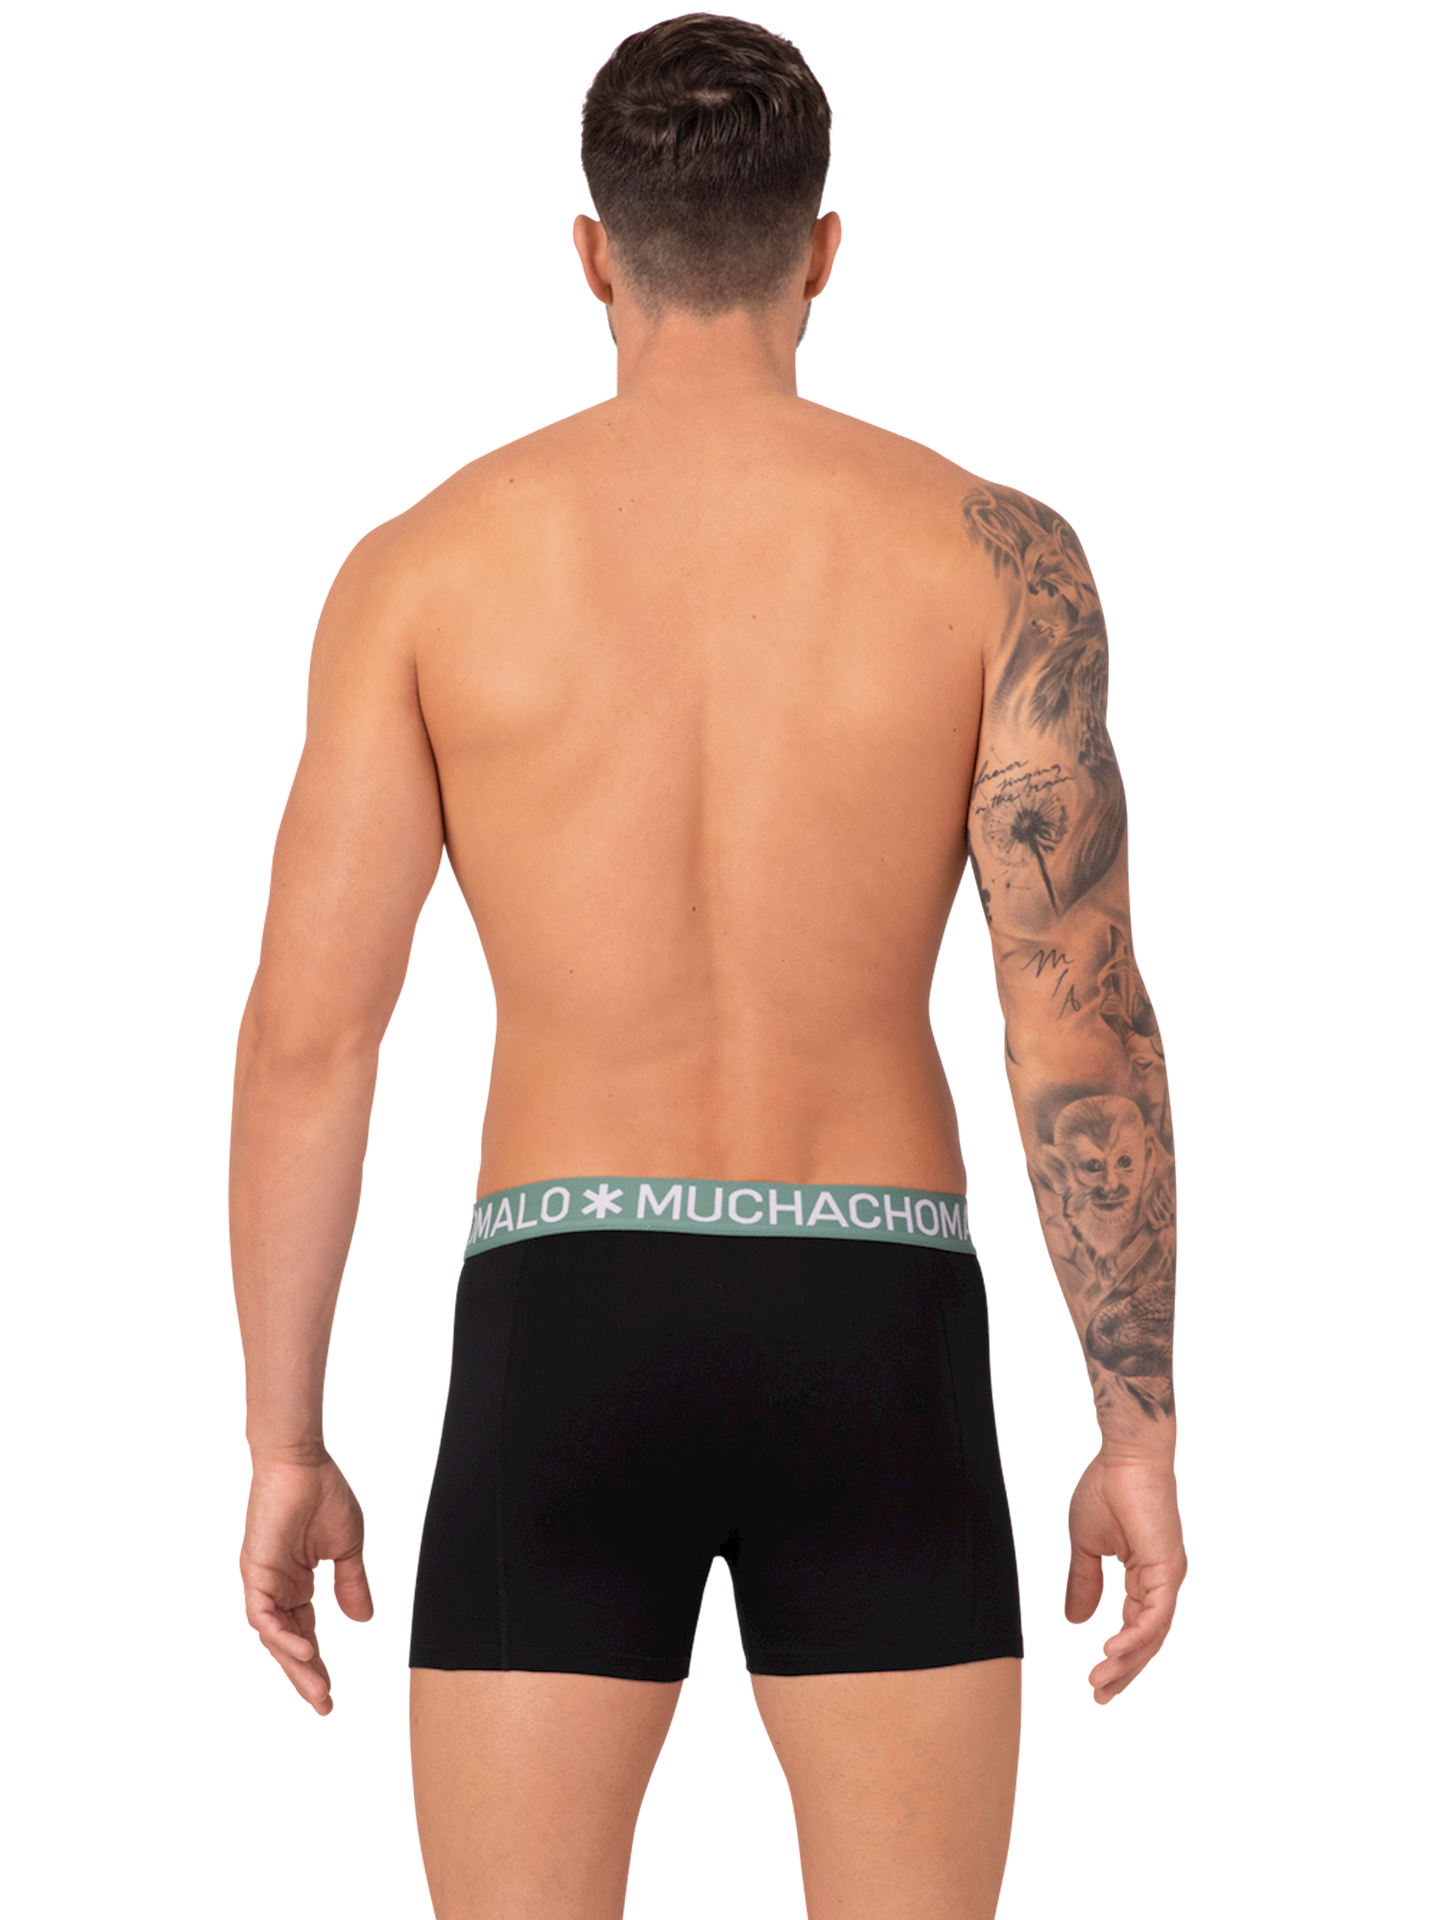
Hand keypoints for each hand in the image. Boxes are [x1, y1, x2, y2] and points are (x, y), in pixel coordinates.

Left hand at [237, 1450, 375, 1716]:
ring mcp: (263, 1582)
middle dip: (305, 1676)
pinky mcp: (256, 1572)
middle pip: (289, 1643)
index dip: (316, 1664)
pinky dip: (283, 1636)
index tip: (330, 1695)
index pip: (304, 1633)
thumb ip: (352, 1584)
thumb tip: (363, 1622)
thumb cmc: (323, 1494)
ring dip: (296, 1664)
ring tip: (318, 1690)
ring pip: (276, 1636)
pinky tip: (305, 1652)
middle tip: (324, 1707)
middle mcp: (275, 1588)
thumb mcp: (348, 1548)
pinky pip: (265, 1616)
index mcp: (295, 1582)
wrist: (302, 1462)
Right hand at [1061, 1446, 1187, 1706]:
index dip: (1118, 1658)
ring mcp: (1168, 1578)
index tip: (1095, 1683)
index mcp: (1146, 1577)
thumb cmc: (1107, 1489)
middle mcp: (1162, 1583)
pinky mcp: (1167, 1570)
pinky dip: (1135, 1638)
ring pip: (1152, 1635)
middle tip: (1098, 1697)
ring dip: (1126, 1662)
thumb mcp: (1085, 1546)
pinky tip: (1111, 1652)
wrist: (1124, 1456)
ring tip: (1098, 1681)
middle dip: (1123, 1672)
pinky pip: (1155, 1616)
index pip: (1136, 1630)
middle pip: (1147, 1641)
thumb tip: (1075, 1623)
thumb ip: (1083, 1583)